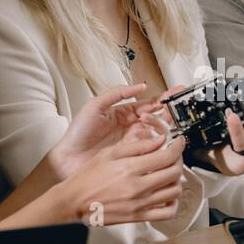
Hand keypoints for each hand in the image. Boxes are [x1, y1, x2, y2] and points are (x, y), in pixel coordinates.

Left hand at [48, 82, 168, 178]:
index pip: (149, 104)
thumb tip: (140, 86)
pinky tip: (161, 137)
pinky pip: (152, 149)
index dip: (163, 98)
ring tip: (161, 120)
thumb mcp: (96, 105)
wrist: (69, 157)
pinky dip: (159, 143)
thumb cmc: (78, 133)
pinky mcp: (134, 156)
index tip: (174, 93)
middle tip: (174, 107)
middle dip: (169, 111)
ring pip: (158, 133)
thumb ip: (118, 93)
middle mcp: (132, 128)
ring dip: (163, 125)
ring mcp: (134, 142)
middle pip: (158, 118)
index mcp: (124, 114)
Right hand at [59, 123, 186, 225]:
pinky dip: (174, 203)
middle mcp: (138, 187)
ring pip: (175, 191)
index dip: (178, 146)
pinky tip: (168, 196)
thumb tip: (160, 141)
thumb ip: (137, 146)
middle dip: (179, 160)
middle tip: (174, 156)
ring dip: (177, 180)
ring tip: (170, 174)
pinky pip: (167, 213)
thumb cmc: (88, 177)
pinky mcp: (139, 216)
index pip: (167, 156)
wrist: (75, 201)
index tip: (179, 142)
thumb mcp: (109, 153)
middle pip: (175, 172)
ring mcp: (140, 203)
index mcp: (131, 168)